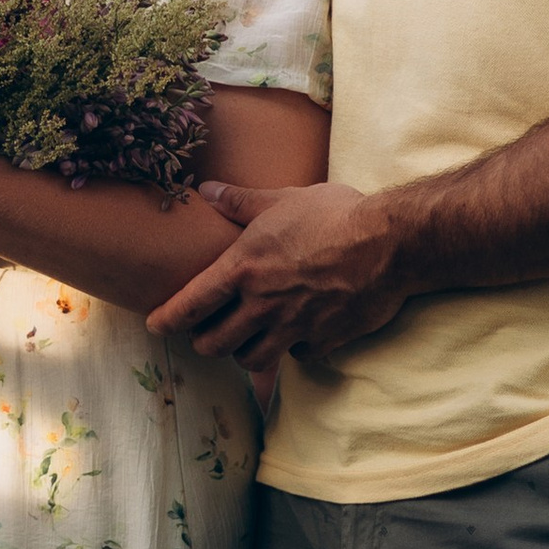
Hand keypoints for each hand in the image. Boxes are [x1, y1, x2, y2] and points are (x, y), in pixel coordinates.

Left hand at [146, 177, 404, 372]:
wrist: (391, 242)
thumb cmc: (337, 214)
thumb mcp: (284, 199)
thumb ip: (241, 201)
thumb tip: (208, 189)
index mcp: (245, 268)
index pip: (191, 304)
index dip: (167, 319)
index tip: (156, 325)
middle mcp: (263, 304)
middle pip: (213, 343)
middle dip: (204, 341)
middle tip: (206, 332)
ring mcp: (293, 327)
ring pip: (250, 359)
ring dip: (243, 352)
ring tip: (246, 338)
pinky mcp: (323, 341)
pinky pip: (296, 357)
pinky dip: (291, 351)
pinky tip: (295, 336)